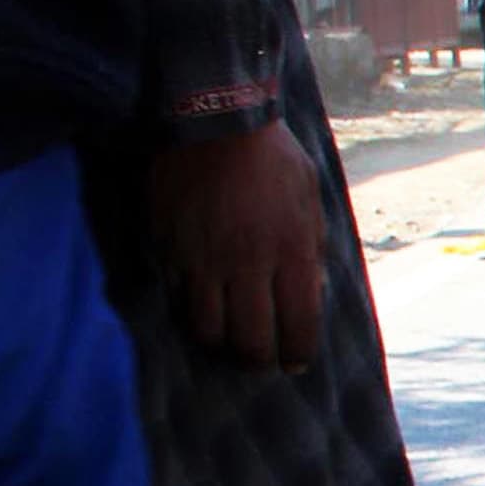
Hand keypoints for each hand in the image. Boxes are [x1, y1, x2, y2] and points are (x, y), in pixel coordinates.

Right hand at [146, 119, 326, 370]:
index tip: (296, 363)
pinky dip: (191, 310)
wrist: (215, 123)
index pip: (300, 325)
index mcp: (293, 251)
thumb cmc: (272, 159)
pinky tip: (201, 308)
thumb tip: (313, 290)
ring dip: (221, 343)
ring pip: (209, 329)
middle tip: (261, 361)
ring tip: (229, 341)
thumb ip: (311, 246)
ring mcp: (206, 260)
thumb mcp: (309, 199)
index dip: (299, 353)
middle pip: (252, 340)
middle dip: (259, 361)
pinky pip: (179, 298)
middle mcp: (250, 264)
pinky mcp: (171, 250)